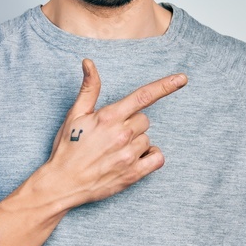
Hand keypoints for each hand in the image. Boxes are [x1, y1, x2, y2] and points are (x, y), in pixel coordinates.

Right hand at [43, 58, 187, 207]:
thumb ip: (89, 88)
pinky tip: (134, 159)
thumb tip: (89, 62)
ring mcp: (129, 155)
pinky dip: (150, 157)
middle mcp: (122, 134)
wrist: (62, 184)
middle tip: (111, 136)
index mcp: (109, 117)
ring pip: (148, 139)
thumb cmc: (67, 148)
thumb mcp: (74, 114)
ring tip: (115, 151)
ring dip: (136, 142)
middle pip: (144, 120)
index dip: (166, 85)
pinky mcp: (133, 174)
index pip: (143, 96)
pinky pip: (157, 158)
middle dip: (131, 124)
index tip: (183, 78)